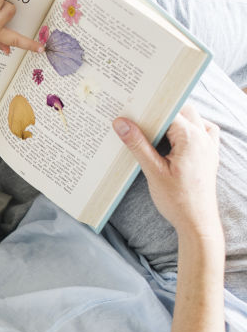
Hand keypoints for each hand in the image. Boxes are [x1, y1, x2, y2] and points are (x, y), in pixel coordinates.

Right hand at [114, 106, 220, 235]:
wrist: (197, 222)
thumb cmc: (178, 200)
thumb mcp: (153, 171)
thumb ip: (137, 144)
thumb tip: (121, 122)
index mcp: (192, 138)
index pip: (169, 112)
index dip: (150, 109)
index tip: (132, 109)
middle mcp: (204, 138)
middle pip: (184, 111)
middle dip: (162, 111)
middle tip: (140, 117)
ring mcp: (209, 147)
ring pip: (195, 119)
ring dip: (177, 119)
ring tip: (155, 129)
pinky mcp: (209, 156)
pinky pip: (204, 132)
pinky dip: (190, 129)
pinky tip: (175, 139)